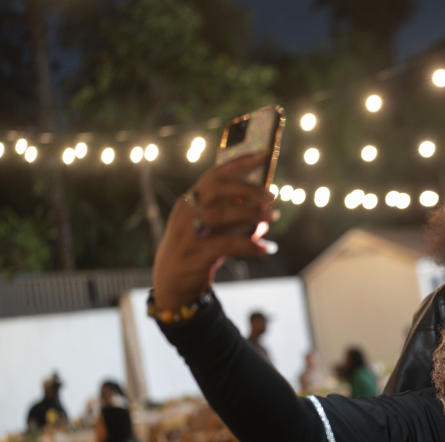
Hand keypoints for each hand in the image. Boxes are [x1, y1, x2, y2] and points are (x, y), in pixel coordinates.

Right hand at [152, 153, 277, 309]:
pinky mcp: (195, 254)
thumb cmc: (198, 250)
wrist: (172, 284)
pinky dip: (250, 245)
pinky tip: (267, 247)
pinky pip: (226, 245)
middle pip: (216, 188)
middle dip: (248, 189)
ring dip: (251, 214)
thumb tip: (267, 205)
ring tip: (272, 218)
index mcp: (190, 201)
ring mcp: (188, 233)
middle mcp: (186, 212)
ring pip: (221, 214)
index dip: (240, 163)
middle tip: (272, 197)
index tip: (265, 154)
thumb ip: (232, 214)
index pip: (215, 174)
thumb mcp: (212, 228)